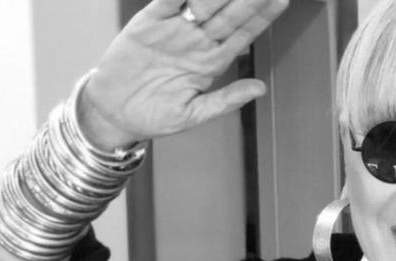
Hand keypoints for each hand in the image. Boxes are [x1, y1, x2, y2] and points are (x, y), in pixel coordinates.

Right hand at [79, 0, 287, 148]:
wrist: (114, 113)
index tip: (281, 0)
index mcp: (212, 61)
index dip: (263, 17)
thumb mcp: (194, 114)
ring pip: (203, 3)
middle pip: (229, 13)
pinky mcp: (148, 24)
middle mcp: (197, 41)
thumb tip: (260, 88)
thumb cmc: (154, 114)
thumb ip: (226, 100)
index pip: (244, 34)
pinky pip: (166, 2)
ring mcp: (175, 30)